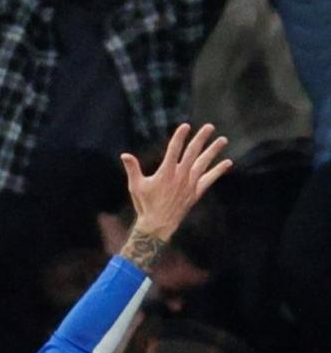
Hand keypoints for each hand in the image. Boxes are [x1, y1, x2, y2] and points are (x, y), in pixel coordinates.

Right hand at [120, 123, 230, 242]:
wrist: (157, 226)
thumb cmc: (145, 205)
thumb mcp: (136, 186)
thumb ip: (132, 169)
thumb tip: (124, 155)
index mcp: (166, 173)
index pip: (174, 150)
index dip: (180, 137)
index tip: (186, 126)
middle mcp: (180, 176)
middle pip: (193, 153)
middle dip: (201, 138)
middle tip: (210, 127)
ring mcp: (189, 185)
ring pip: (204, 164)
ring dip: (213, 151)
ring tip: (223, 140)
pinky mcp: (195, 193)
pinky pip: (209, 180)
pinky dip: (218, 171)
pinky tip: (228, 163)